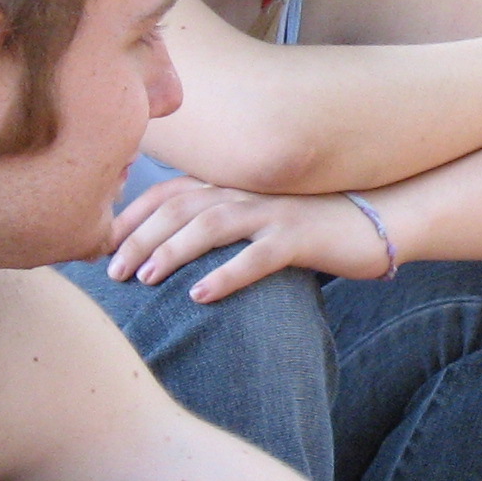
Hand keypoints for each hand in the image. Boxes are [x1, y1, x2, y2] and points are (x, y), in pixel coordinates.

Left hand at [107, 176, 394, 298]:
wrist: (381, 219)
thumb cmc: (316, 225)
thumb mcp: (262, 218)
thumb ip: (224, 223)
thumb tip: (175, 249)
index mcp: (234, 185)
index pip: (169, 193)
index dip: (131, 217)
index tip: (101, 245)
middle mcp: (247, 192)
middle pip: (179, 208)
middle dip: (139, 237)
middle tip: (112, 271)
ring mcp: (274, 212)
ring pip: (210, 224)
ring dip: (172, 250)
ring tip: (146, 278)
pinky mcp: (300, 238)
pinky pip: (257, 255)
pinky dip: (226, 274)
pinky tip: (201, 295)